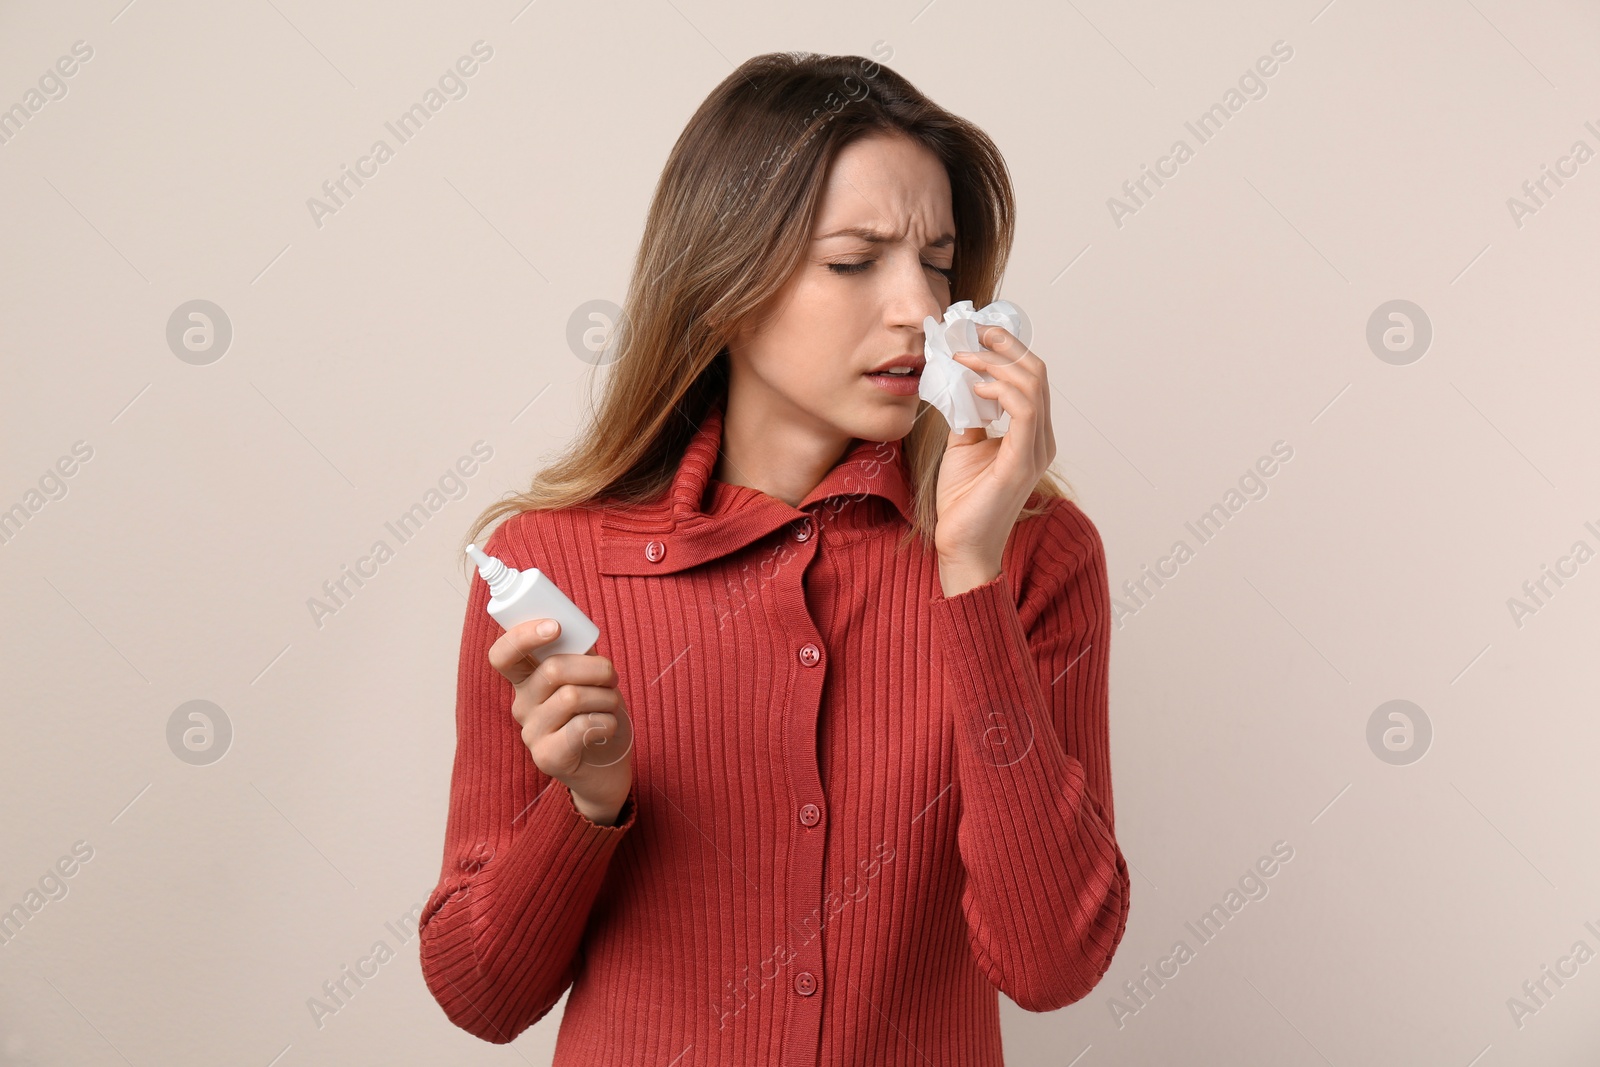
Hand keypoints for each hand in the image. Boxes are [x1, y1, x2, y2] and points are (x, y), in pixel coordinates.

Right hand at [487, 619, 632, 825]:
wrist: (607, 767)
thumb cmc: (597, 713)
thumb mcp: (587, 677)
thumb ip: (577, 652)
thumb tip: (573, 627)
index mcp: (526, 681)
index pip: (503, 654)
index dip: (522, 636)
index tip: (555, 627)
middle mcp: (522, 706)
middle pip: (552, 670)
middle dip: (595, 668)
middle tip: (611, 677)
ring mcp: (531, 734)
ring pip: (572, 697)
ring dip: (606, 697)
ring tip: (611, 706)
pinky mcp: (548, 758)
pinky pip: (582, 727)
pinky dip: (607, 721)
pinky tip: (607, 727)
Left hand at [933, 325, 1056, 589]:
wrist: (962, 546)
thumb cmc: (964, 502)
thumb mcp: (963, 445)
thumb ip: (969, 415)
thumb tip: (959, 383)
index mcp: (1031, 434)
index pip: (1030, 378)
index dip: (1006, 349)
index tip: (975, 333)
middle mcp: (1042, 439)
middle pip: (1035, 373)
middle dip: (1004, 346)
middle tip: (971, 332)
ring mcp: (1036, 450)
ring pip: (1033, 385)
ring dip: (997, 364)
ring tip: (966, 358)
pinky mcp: (1023, 462)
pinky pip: (1026, 411)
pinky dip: (1003, 391)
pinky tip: (978, 387)